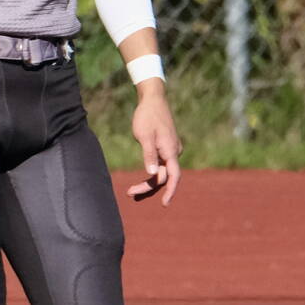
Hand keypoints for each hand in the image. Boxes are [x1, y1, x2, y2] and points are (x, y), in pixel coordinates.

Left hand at [128, 83, 182, 205]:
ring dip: (150, 181)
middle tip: (130, 194)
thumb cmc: (147, 116)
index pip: (173, 176)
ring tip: (132, 190)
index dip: (169, 191)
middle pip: (165, 176)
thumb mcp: (144, 136)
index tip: (165, 204)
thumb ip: (149, 155)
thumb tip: (153, 173)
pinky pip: (162, 164)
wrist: (153, 100)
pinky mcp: (167, 146)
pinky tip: (143, 177)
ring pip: (163, 171)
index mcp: (170, 150)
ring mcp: (171, 149)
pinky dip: (153, 172)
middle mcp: (174, 152)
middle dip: (149, 187)